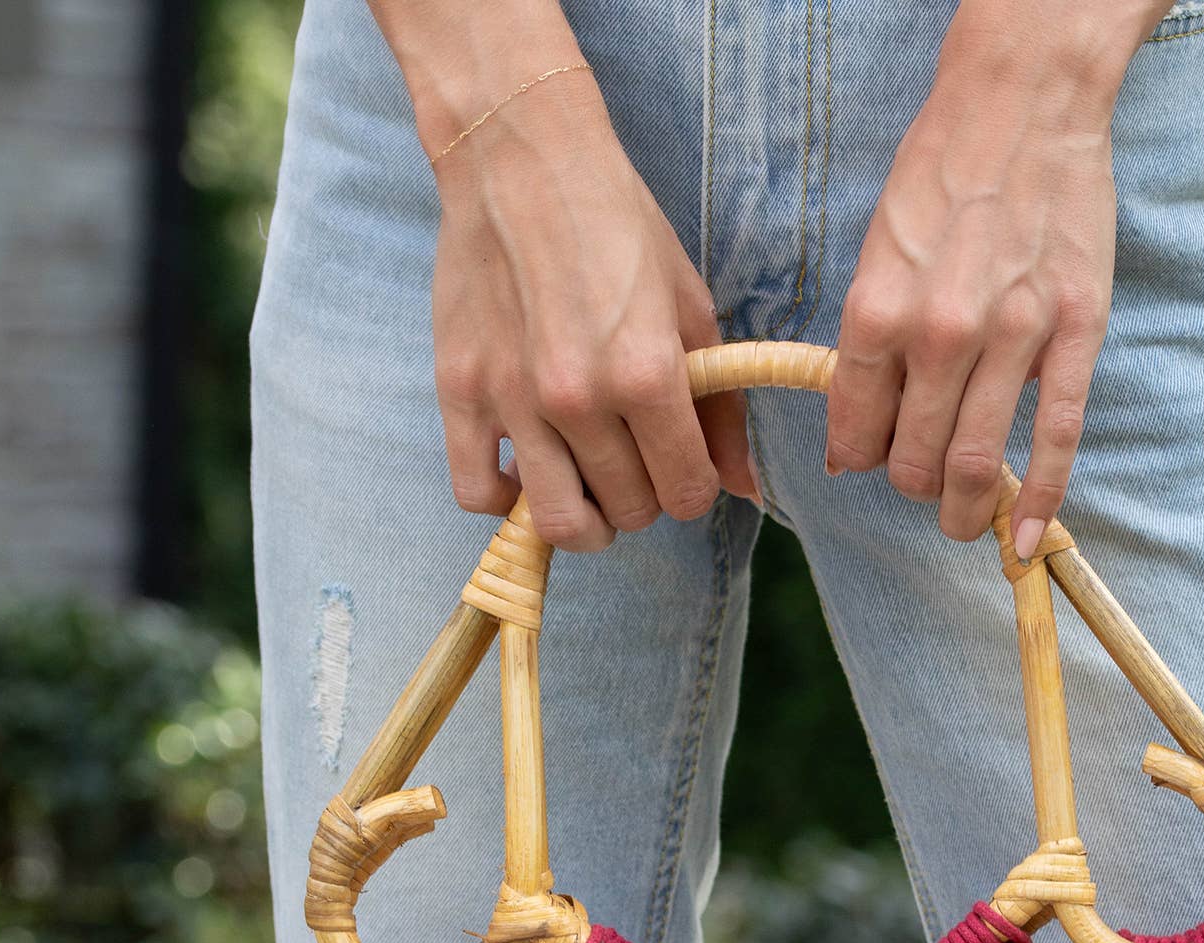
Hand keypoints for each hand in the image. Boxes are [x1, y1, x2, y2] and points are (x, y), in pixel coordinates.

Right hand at [375, 2, 755, 551]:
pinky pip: (477, 494)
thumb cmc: (615, 226)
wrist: (520, 158)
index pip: (686, 493)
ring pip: (560, 522)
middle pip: (628, 511)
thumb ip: (721, 405)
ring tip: (587, 484)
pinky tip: (526, 474)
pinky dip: (505, 503)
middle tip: (635, 460)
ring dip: (585, 517)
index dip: (693, 486)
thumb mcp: (690, 307)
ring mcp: (514, 400)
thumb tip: (743, 487)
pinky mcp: (460, 392)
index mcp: (647, 375)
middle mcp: (580, 398)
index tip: (681, 463)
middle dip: (643, 496)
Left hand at [826, 0, 1168, 555]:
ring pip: (979, 464)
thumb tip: (858, 434)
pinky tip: (1024, 542)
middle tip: (922, 480)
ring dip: (964, 510)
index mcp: (879, 312)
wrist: (1023, 104)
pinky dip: (1040, 503)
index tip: (869, 462)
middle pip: (916, 462)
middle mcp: (942, 333)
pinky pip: (1059, 440)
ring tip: (962, 522)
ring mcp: (1014, 337)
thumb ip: (867, 346)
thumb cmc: (940, 175)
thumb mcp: (875, 254)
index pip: (858, 433)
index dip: (860, 459)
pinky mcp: (1075, 334)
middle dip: (913, 484)